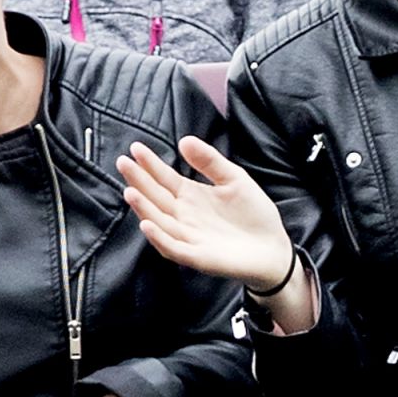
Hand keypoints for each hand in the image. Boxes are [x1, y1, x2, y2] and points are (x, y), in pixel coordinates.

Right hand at [121, 139, 305, 326]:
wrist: (274, 247)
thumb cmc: (254, 214)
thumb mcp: (234, 179)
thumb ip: (210, 161)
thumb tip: (184, 140)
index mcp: (190, 196)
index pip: (164, 178)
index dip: (150, 164)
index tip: (135, 148)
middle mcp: (183, 216)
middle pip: (155, 197)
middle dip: (138, 181)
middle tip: (123, 162)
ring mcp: (188, 237)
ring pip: (159, 222)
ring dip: (143, 208)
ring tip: (130, 191)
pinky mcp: (197, 257)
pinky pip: (173, 248)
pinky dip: (159, 238)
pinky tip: (148, 224)